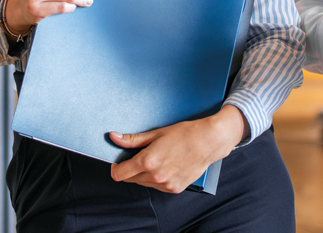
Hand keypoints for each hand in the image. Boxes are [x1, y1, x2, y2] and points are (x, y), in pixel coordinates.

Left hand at [108, 105, 247, 193]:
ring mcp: (165, 185)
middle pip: (130, 179)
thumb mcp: (156, 133)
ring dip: (144, 174)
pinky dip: (157, 178)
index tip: (118, 162)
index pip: (119, 174)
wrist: (208, 142)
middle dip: (130, 169)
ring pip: (144, 183)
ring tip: (157, 158)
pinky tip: (166, 165)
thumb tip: (114, 138)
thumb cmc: (184, 134)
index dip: (115, 167)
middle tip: (140, 155)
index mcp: (147, 161)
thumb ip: (132, 139)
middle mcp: (155, 176)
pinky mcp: (174, 189)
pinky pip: (157, 186)